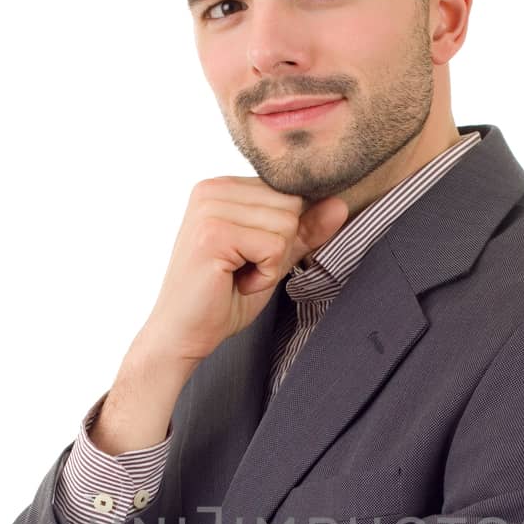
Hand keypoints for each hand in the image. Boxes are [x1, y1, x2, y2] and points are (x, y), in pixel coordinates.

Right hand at [139, 176, 348, 364]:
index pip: (289, 193)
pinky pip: (274, 247)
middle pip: (291, 206)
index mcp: (223, 187)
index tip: (247, 258)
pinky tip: (234, 283)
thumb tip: (340, 203)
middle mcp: (213, 188)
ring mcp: (210, 208)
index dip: (282, 236)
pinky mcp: (213, 233)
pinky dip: (264, 275)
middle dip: (279, 249)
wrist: (182, 335)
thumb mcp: (272, 259)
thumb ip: (303, 230)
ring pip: (286, 225)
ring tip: (237, 276)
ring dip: (271, 264)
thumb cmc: (222, 299)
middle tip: (242, 271)